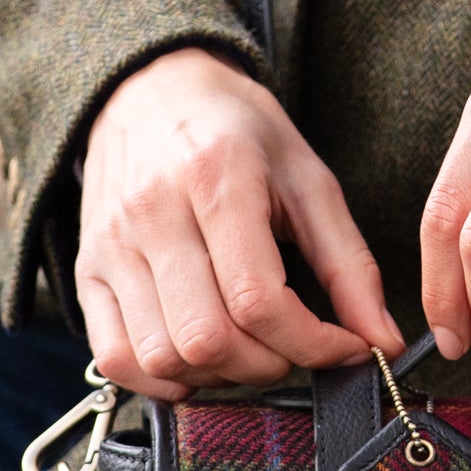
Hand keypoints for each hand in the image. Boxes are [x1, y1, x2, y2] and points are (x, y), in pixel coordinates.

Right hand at [78, 47, 401, 400]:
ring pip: (163, 356)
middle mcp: (153, 214)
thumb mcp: (308, 180)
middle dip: (268, 365)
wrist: (150, 90)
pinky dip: (162, 380)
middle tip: (292, 348)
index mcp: (216, 178)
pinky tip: (197, 363)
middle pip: (208, 339)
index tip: (345, 348)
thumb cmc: (236, 132)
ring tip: (247, 352)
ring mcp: (112, 247)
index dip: (313, 344)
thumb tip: (383, 341)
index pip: (260, 301)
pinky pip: (116, 357)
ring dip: (218, 377)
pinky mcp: (87, 272)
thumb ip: (350, 265)